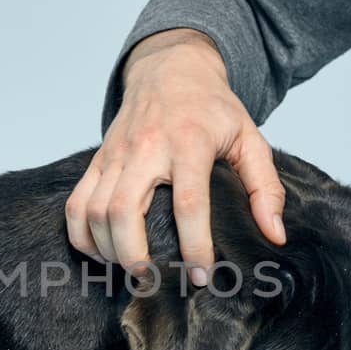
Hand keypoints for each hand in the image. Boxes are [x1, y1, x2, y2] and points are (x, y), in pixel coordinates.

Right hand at [66, 28, 285, 285]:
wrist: (170, 69)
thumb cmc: (212, 108)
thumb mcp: (251, 139)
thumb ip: (265, 188)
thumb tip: (274, 235)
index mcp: (189, 142)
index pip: (188, 203)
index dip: (195, 246)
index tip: (203, 275)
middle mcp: (146, 148)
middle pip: (124, 210)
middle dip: (134, 255)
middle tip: (153, 280)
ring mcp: (115, 154)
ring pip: (94, 210)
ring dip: (108, 249)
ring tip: (132, 270)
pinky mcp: (97, 160)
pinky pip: (75, 204)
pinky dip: (82, 235)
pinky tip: (101, 253)